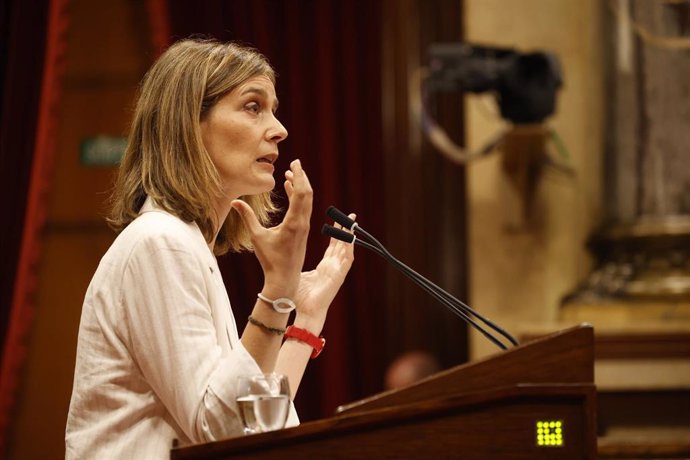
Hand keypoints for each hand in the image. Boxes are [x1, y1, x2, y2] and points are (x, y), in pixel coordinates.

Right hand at [231, 159, 312, 297]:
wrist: (284, 278)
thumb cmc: (270, 259)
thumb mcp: (257, 237)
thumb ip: (247, 217)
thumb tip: (234, 201)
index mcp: (293, 222)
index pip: (300, 193)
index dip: (299, 176)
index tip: (295, 163)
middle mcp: (302, 223)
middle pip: (307, 193)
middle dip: (301, 177)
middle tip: (295, 164)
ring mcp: (305, 227)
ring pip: (307, 201)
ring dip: (300, 186)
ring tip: (290, 174)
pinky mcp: (303, 230)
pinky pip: (303, 208)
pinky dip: (298, 197)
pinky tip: (290, 189)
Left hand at [292, 214, 355, 330]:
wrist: (306, 312)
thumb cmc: (301, 298)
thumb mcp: (299, 275)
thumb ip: (298, 265)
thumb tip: (288, 256)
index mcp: (324, 266)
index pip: (332, 246)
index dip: (335, 233)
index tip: (336, 220)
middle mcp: (333, 267)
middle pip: (341, 244)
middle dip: (345, 230)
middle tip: (349, 216)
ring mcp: (337, 271)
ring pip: (347, 250)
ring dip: (350, 237)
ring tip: (352, 223)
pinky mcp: (339, 277)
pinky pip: (347, 260)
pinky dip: (349, 249)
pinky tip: (350, 239)